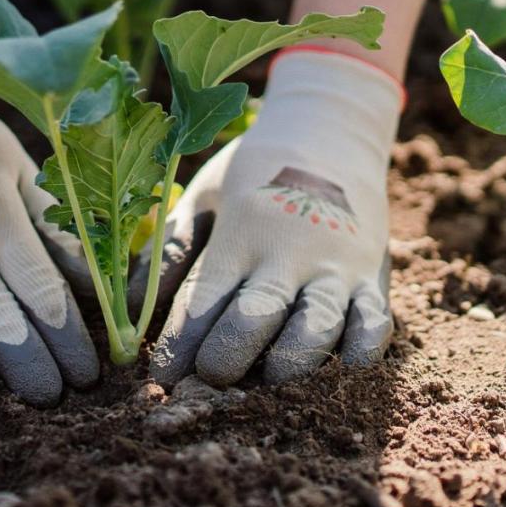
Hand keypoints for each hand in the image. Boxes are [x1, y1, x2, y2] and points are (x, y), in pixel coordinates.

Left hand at [144, 49, 401, 387]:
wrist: (330, 129)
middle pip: (255, 319)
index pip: (203, 301)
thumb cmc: (253, 171)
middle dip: (226, 361)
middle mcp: (288, 251)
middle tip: (212, 375)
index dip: (179, 346)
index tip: (160, 377)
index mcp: (240, 232)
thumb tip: (130, 308)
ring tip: (269, 377)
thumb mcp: (203, 196)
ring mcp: (335, 265)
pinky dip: (361, 350)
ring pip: (316, 328)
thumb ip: (169, 251)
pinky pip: (375, 323)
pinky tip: (341, 364)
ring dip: (289, 364)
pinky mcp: (372, 275)